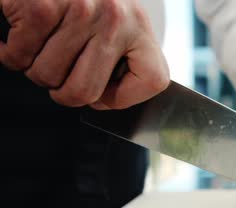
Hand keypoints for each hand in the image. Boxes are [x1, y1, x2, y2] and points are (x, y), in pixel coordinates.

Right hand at [0, 0, 168, 108]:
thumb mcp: (117, 24)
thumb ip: (121, 58)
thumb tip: (101, 101)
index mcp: (139, 27)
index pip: (153, 81)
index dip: (123, 98)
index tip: (104, 92)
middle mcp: (114, 18)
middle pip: (84, 92)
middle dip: (63, 92)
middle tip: (59, 74)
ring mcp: (80, 10)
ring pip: (47, 76)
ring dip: (35, 68)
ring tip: (40, 48)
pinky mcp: (42, 5)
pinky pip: (19, 55)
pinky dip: (10, 52)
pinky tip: (18, 37)